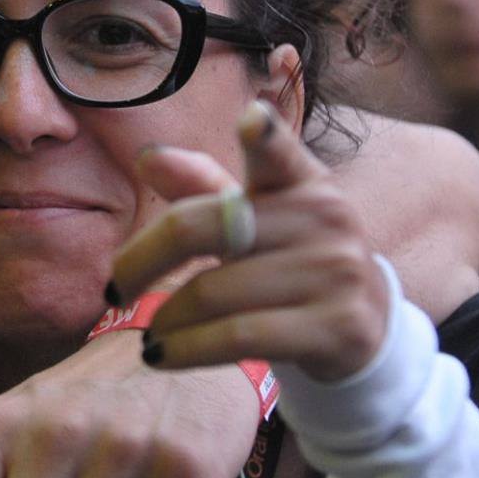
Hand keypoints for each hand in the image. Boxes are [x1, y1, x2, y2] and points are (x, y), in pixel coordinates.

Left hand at [123, 100, 393, 383]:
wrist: (364, 325)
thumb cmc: (290, 261)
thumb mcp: (254, 218)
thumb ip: (201, 187)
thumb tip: (148, 158)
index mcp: (302, 181)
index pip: (280, 153)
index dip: (265, 137)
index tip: (250, 121)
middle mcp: (324, 217)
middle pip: (204, 229)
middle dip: (143, 261)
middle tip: (114, 288)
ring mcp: (336, 272)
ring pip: (215, 294)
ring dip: (166, 320)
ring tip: (149, 335)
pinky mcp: (338, 326)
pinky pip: (240, 337)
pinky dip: (188, 349)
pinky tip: (162, 356)